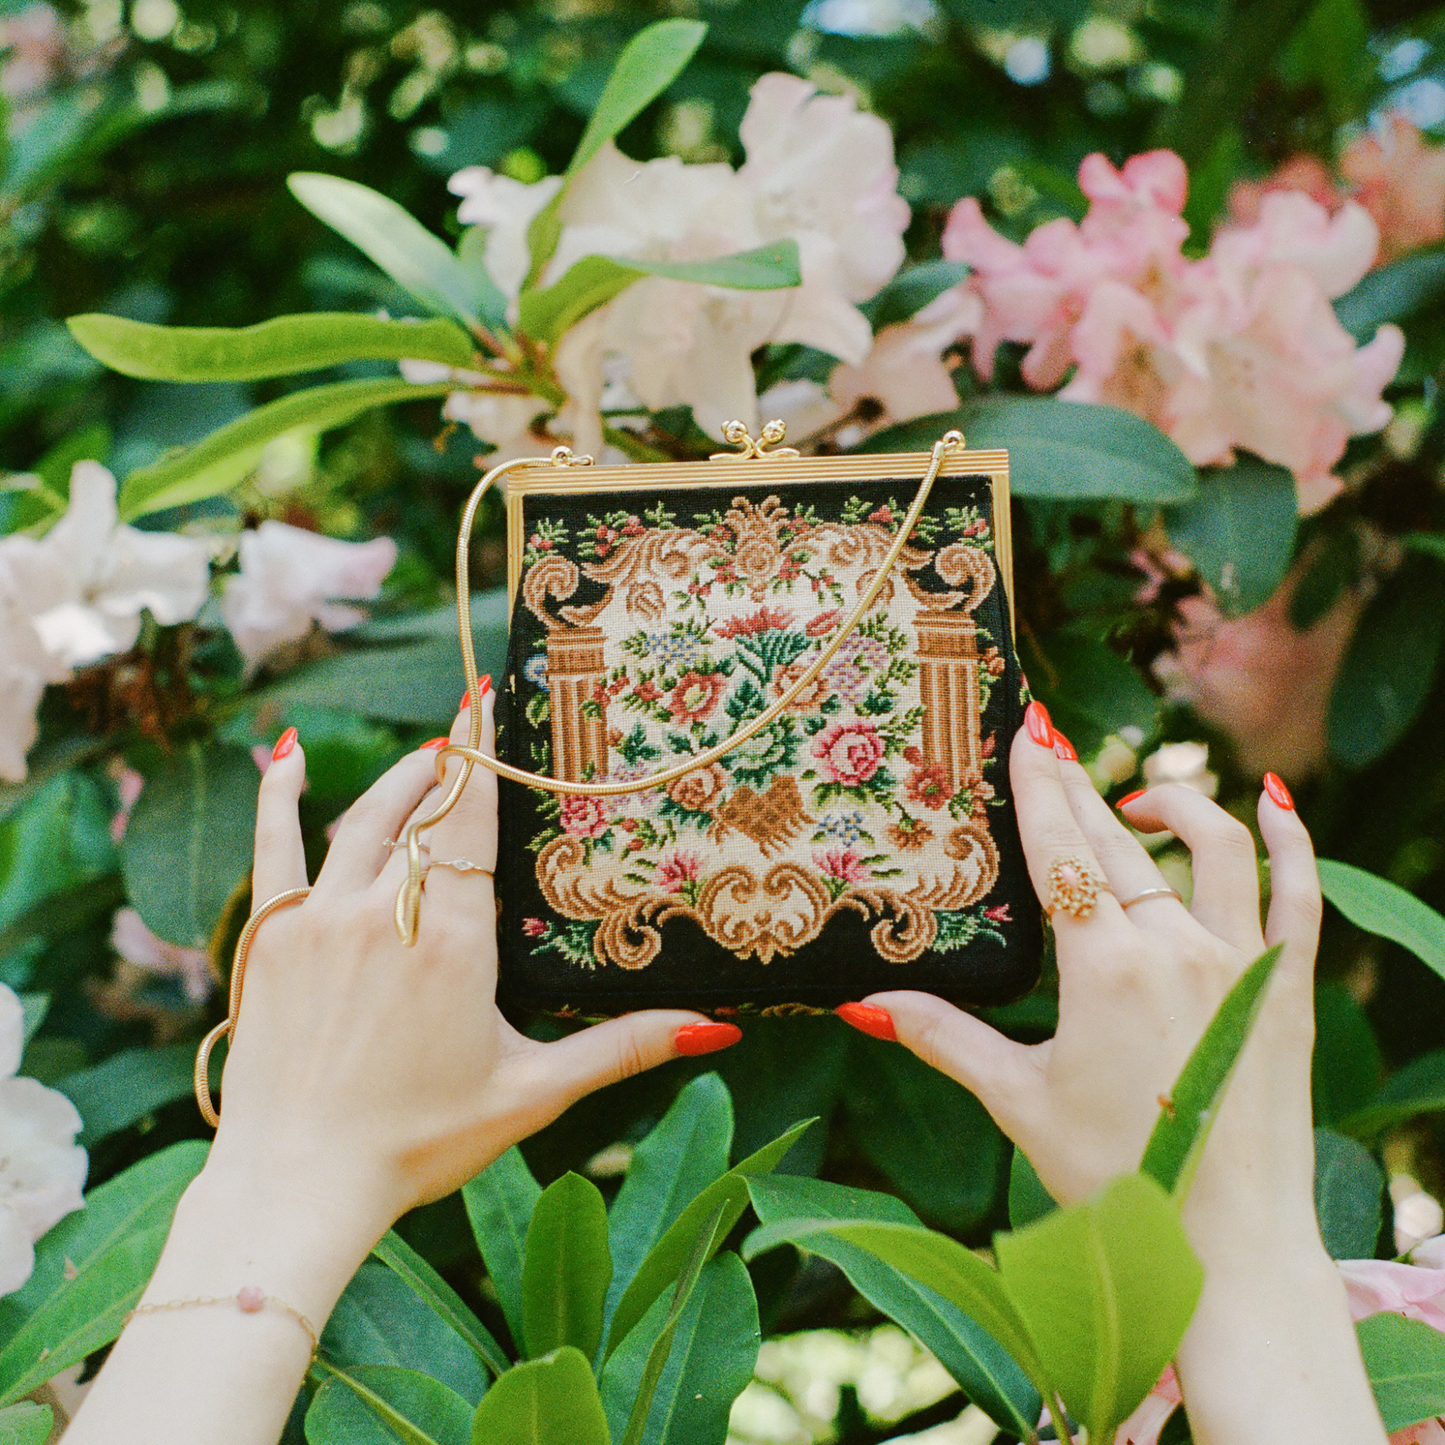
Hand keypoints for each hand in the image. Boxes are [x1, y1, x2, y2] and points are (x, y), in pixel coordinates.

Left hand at [207, 685, 732, 1246]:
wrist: (298, 1185)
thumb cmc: (419, 1142)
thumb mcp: (532, 1094)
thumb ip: (622, 1047)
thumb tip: (714, 1027)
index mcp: (455, 940)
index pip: (473, 820)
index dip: (485, 759)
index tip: (491, 702)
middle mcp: (387, 913)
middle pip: (423, 809)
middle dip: (450, 763)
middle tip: (472, 727)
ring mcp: (322, 920)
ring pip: (362, 820)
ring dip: (396, 779)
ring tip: (426, 755)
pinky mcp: (272, 941)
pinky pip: (276, 849)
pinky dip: (279, 797)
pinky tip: (287, 758)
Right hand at [844, 702, 1321, 1251]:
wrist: (1231, 1250)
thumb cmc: (1119, 1181)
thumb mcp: (1020, 1103)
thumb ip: (944, 1039)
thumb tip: (861, 1005)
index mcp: (1103, 968)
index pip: (1060, 851)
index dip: (1040, 785)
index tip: (1027, 730)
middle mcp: (1175, 948)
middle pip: (1119, 841)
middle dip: (1082, 786)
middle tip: (1054, 743)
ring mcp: (1241, 963)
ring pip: (1213, 848)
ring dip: (1175, 802)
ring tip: (1139, 792)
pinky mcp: (1288, 989)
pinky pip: (1299, 896)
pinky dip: (1291, 842)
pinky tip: (1275, 801)